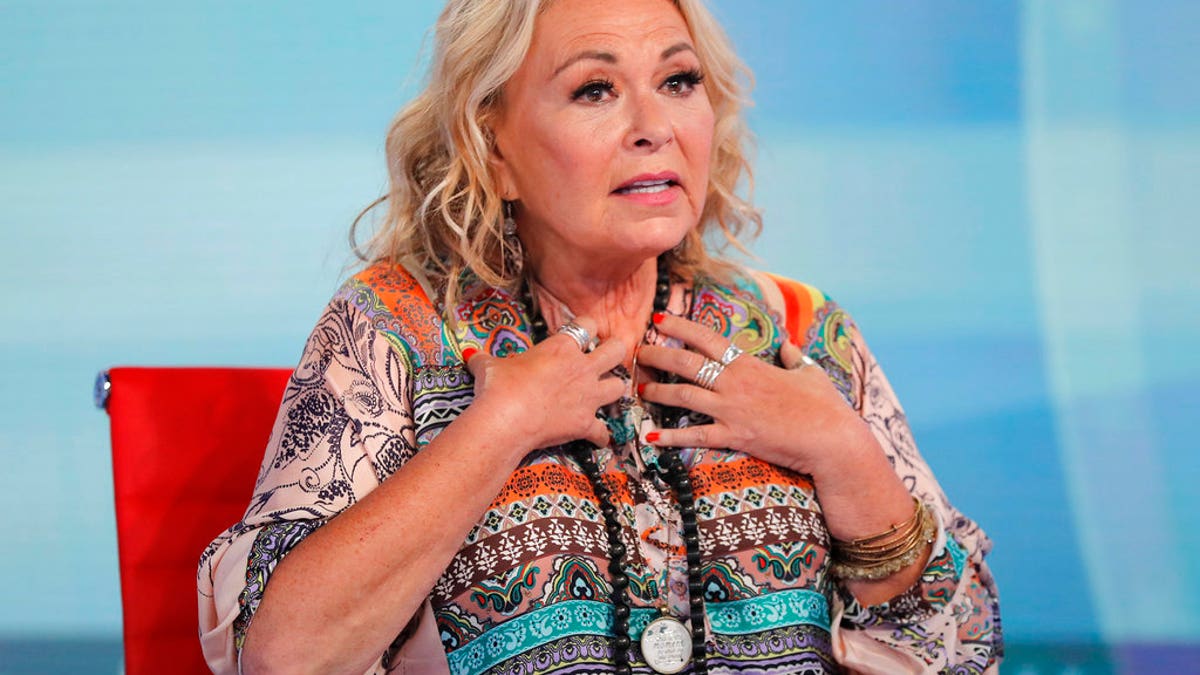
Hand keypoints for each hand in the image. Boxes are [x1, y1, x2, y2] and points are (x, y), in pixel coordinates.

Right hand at [463, 317, 625, 451]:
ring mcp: (587, 396)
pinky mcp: (586, 423)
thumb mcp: (489, 366)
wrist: (505, 419)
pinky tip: (596, 437)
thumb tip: (470, 356)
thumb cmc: (499, 386)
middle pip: (617, 350)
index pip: (588, 324)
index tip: (583, 334)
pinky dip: (600, 435)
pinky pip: (604, 431)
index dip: (588, 327)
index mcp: (561, 347)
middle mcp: (581, 368)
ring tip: (604, 394)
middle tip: (608, 357)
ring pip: (619, 387)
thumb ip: (484, 360)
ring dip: (613, 390)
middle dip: (615, 352)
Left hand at [636, 313, 879, 477]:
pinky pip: (695, 436)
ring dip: (659, 391)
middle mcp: (735, 383)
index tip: (658, 320)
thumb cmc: (824, 406)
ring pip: (684, 396)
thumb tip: (788, 346)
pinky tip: (651, 437)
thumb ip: (794, 358)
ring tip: (641, 388)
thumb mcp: (810, 373)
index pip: (707, 339)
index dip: (680, 327)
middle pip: (686, 363)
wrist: (831, 439)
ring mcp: (732, 410)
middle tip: (637, 352)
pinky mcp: (734, 436)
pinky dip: (671, 437)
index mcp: (749, 364)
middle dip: (658, 355)